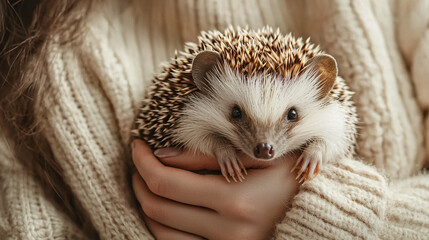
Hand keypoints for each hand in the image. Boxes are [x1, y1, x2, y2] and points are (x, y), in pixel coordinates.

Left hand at [132, 139, 298, 239]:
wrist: (320, 213)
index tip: (137, 145)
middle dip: (140, 181)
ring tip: (149, 184)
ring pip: (161, 233)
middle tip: (140, 162)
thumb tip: (161, 155)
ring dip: (147, 205)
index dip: (143, 162)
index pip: (166, 182)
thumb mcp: (257, 155)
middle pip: (158, 208)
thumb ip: (210, 154)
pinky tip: (166, 209)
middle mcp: (227, 232)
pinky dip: (163, 228)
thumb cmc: (293, 177)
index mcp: (236, 201)